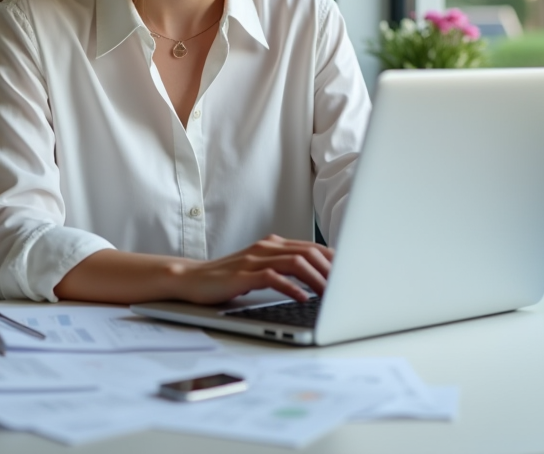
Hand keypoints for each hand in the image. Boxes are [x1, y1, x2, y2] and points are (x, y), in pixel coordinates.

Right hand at [172, 234, 333, 304]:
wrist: (192, 279)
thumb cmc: (228, 277)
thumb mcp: (260, 269)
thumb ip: (284, 268)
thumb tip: (317, 280)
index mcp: (274, 244)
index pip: (313, 247)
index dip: (334, 260)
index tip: (351, 275)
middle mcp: (267, 247)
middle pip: (309, 252)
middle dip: (331, 270)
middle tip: (346, 288)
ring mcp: (255, 259)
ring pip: (296, 262)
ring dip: (317, 279)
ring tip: (330, 295)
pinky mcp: (244, 274)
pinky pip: (274, 278)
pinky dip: (292, 288)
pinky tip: (303, 299)